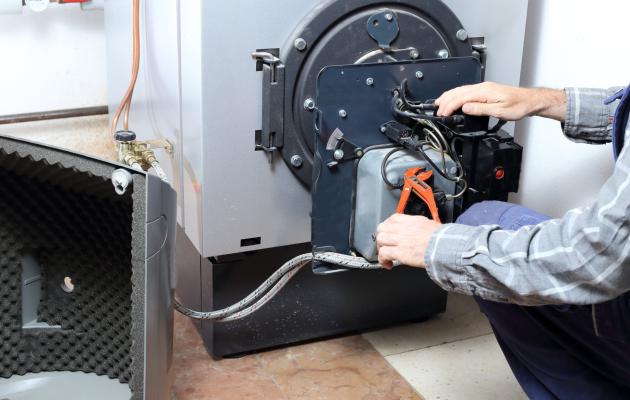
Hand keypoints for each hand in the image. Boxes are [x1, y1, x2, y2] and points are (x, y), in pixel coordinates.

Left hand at [376, 214, 441, 268]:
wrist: (446, 247)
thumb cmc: (443, 239)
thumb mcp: (430, 225)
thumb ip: (419, 226)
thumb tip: (416, 230)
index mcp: (411, 221)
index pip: (392, 219)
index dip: (387, 227)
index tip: (389, 233)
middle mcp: (404, 228)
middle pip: (382, 228)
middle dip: (381, 238)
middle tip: (385, 245)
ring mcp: (401, 240)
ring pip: (380, 240)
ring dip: (381, 249)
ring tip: (385, 256)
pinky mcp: (400, 252)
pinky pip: (384, 254)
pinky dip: (383, 260)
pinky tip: (387, 264)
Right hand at [435, 82, 566, 121]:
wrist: (529, 101)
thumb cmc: (518, 106)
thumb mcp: (500, 111)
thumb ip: (480, 109)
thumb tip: (465, 108)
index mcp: (484, 92)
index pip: (461, 98)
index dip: (449, 106)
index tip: (443, 114)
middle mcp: (482, 88)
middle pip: (458, 92)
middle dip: (445, 101)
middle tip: (437, 111)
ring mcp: (483, 88)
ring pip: (460, 90)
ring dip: (448, 97)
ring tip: (439, 103)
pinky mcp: (485, 91)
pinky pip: (466, 92)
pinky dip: (456, 96)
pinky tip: (454, 100)